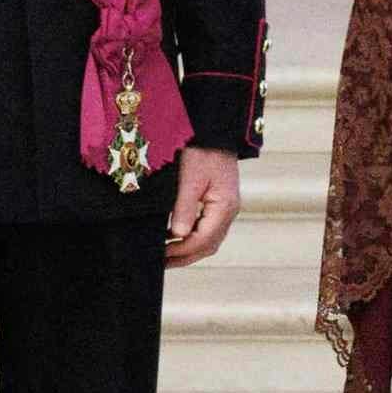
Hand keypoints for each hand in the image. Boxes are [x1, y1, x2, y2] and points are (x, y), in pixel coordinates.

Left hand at [162, 146, 243, 268]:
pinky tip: (176, 235)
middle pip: (209, 245)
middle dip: (185, 256)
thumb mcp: (189, 178)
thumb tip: (177, 234)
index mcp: (224, 207)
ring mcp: (226, 207)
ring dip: (189, 249)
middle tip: (162, 262)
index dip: (181, 250)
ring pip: (209, 239)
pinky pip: (208, 228)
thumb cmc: (202, 150)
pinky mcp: (220, 202)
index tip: (161, 254)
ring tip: (166, 253)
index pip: (203, 240)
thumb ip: (184, 208)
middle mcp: (229, 211)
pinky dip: (192, 237)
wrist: (215, 130)